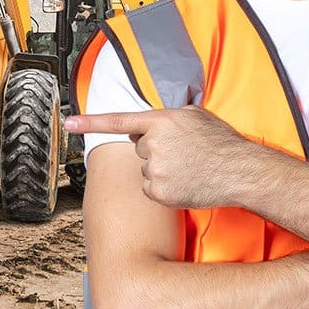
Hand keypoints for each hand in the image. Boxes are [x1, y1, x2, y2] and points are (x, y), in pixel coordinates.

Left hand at [65, 107, 258, 208]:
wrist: (239, 171)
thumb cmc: (221, 142)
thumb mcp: (195, 115)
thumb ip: (167, 116)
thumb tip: (150, 124)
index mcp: (161, 121)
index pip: (118, 121)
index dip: (90, 121)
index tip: (68, 123)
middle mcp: (153, 144)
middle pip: (139, 148)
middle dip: (155, 150)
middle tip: (182, 153)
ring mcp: (155, 170)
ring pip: (146, 169)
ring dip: (162, 169)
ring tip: (188, 168)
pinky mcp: (158, 192)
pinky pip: (150, 189)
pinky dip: (164, 188)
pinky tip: (184, 183)